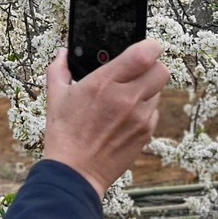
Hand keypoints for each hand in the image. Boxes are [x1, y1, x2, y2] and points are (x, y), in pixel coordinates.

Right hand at [41, 39, 168, 197]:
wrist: (75, 172)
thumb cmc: (64, 134)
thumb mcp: (56, 97)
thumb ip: (59, 69)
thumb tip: (63, 53)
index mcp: (104, 83)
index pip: (145, 53)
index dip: (149, 47)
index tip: (143, 48)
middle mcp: (127, 98)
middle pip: (162, 70)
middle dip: (152, 67)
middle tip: (138, 71)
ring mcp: (139, 117)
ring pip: (159, 91)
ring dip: (147, 89)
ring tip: (126, 97)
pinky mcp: (146, 133)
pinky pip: (154, 111)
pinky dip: (145, 110)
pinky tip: (126, 116)